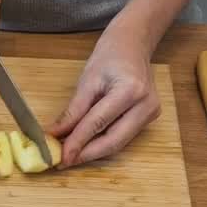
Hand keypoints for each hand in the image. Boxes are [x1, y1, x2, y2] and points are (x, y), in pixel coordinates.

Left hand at [49, 22, 160, 167]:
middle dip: (86, 154)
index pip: (98, 123)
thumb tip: (55, 135)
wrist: (133, 44)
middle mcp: (146, 105)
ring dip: (93, 151)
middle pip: (113, 141)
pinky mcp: (149, 118)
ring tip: (71, 156)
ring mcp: (151, 113)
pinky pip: (123, 136)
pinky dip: (103, 142)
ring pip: (118, 143)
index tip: (60, 157)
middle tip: (64, 163)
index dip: (77, 143)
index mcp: (131, 91)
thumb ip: (73, 111)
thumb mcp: (87, 81)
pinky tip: (87, 146)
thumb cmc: (110, 56)